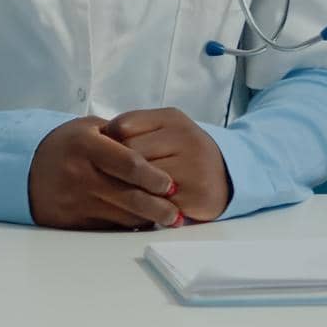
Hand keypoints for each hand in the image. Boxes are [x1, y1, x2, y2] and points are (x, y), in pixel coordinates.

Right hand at [28, 116, 183, 230]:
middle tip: (176, 213)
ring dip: (147, 219)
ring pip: (121, 215)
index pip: (127, 163)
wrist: (27, 170)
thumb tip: (157, 151)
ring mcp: (76, 201)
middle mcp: (80, 174)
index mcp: (86, 146)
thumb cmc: (67, 145)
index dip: (152, 176)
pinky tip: (143, 222)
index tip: (171, 184)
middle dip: (157, 207)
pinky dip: (127, 225)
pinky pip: (108, 227)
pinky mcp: (72, 221)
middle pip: (128, 196)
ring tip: (168, 218)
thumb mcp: (88, 129)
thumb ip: (121, 137)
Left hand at [101, 107, 231, 222]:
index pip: (123, 127)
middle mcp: (187, 139)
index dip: (107, 142)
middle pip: (131, 156)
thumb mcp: (165, 128)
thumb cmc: (184, 151)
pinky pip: (158, 205)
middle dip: (115, 169)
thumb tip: (99, 137)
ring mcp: (194, 168)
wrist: (227, 175)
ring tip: (119, 193)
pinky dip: (145, 208)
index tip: (102, 153)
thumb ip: (135, 127)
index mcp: (173, 119)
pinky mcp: (196, 197)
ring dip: (128, 190)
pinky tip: (139, 207)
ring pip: (143, 183)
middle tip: (106, 178)